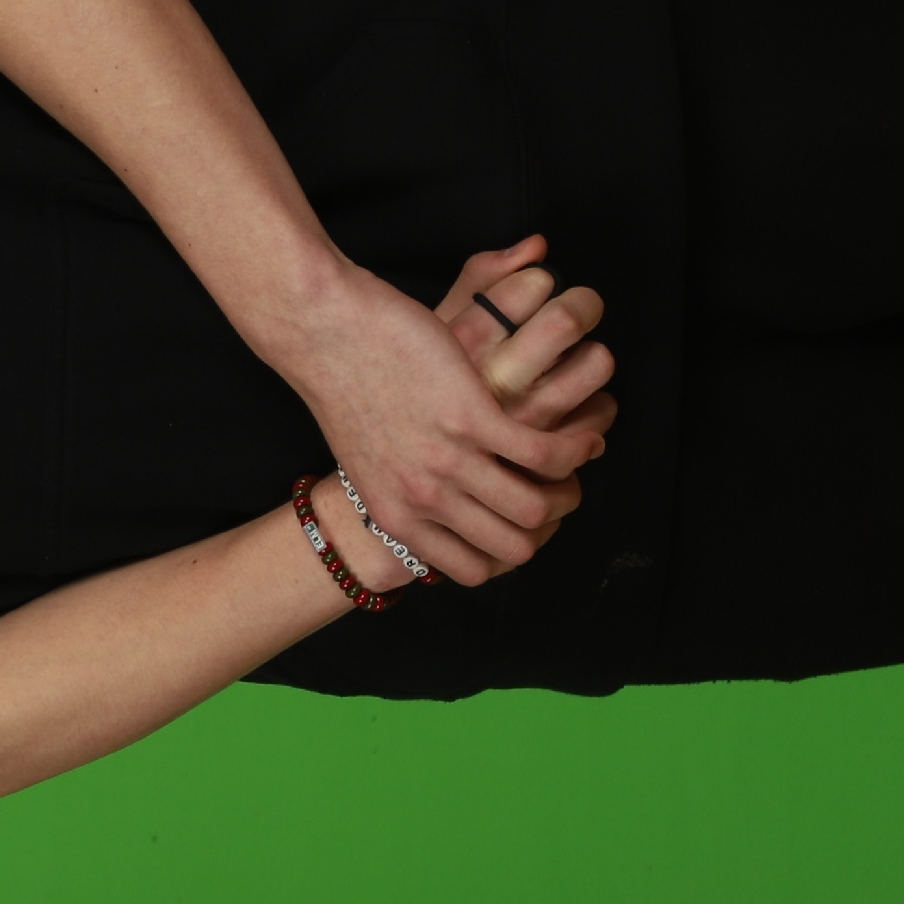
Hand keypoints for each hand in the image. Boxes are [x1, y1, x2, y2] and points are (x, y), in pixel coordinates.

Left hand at [285, 236, 614, 586]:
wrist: (325, 332)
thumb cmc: (346, 387)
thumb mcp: (366, 463)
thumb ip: (404, 494)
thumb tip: (443, 507)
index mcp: (397, 517)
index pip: (475, 571)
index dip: (507, 551)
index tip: (522, 520)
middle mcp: (423, 500)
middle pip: (515, 547)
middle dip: (548, 524)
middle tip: (558, 488)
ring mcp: (447, 461)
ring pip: (536, 508)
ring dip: (568, 487)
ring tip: (576, 459)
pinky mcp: (470, 417)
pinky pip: (543, 455)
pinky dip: (574, 448)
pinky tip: (578, 432)